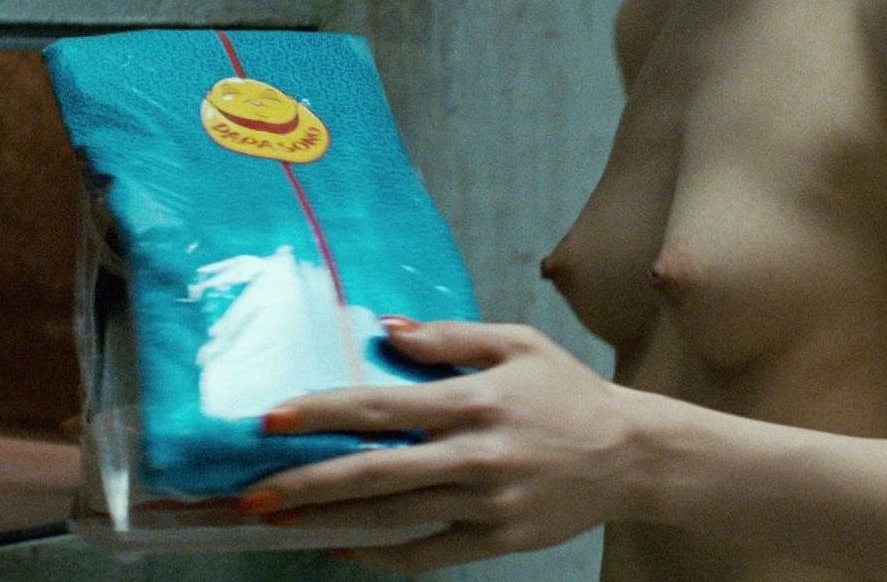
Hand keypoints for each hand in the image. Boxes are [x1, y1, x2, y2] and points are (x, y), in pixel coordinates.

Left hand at [242, 317, 659, 572]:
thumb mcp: (517, 344)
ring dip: (329, 521)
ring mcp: (485, 504)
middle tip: (253, 493)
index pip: (382, 407)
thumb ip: (450, 337)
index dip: (322, 412)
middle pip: (376, 472)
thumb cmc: (569, 393)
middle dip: (308, 483)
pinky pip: (427, 554)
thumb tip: (387, 331)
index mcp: (474, 401)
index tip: (272, 418)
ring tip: (279, 520)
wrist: (633, 455)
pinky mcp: (497, 540)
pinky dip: (381, 556)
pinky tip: (340, 548)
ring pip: (392, 518)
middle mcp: (475, 455)